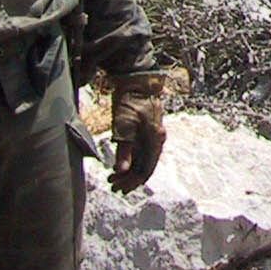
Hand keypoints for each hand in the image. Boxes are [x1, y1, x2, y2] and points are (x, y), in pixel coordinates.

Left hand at [108, 72, 166, 192]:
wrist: (136, 80)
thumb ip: (124, 150)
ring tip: (113, 178)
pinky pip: (140, 151)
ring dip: (128, 170)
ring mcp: (152, 134)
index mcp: (155, 138)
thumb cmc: (129, 102)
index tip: (119, 189)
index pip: (146, 168)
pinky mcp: (146, 130)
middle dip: (129, 179)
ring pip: (142, 159)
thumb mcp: (123, 127)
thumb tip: (122, 171)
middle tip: (113, 187)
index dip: (132, 182)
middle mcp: (157, 138)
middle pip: (145, 165)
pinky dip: (130, 160)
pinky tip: (119, 165)